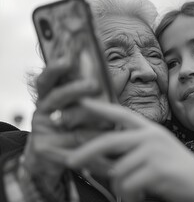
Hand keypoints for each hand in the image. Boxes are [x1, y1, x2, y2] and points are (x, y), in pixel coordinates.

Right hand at [23, 59, 100, 186]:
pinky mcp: (44, 148)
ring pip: (68, 120)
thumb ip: (101, 92)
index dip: (55, 69)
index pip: (48, 78)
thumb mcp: (84, 108)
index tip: (67, 59)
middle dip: (75, 89)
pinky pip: (74, 145)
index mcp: (50, 95)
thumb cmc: (73, 128)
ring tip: (110, 121)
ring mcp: (40, 128)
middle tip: (94, 84)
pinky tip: (107, 148)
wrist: (49, 162)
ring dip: (90, 120)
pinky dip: (92, 146)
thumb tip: (125, 73)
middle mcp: (42, 108)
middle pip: (57, 96)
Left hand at [64, 99, 193, 201]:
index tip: (82, 102)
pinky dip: (130, 196)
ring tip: (134, 192)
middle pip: (109, 141)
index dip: (101, 107)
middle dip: (86, 152)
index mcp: (150, 129)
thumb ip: (133, 149)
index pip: (122, 114)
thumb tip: (104, 157)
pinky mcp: (156, 168)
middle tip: (70, 161)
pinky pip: (128, 184)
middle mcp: (150, 136)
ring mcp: (153, 150)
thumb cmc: (175, 168)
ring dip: (121, 188)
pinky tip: (142, 195)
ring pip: (117, 170)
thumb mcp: (155, 151)